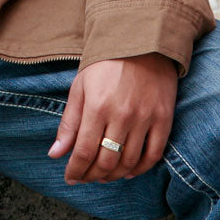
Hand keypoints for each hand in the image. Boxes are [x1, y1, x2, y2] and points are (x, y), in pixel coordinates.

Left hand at [47, 53, 177, 184]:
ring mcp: (145, 118)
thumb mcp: (80, 87)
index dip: (76, 170)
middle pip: (106, 161)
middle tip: (86, 178)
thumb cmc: (105, 64)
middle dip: (92, 175)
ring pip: (129, 162)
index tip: (70, 177)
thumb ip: (69, 122)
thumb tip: (56, 154)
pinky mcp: (163, 119)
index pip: (84, 151)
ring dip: (114, 175)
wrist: (140, 42)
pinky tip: (128, 171)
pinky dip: (140, 169)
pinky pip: (153, 155)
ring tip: (103, 175)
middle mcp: (122, 115)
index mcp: (97, 106)